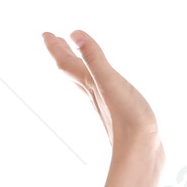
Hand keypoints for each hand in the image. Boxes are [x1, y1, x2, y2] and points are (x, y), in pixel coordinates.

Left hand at [42, 31, 161, 162]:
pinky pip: (101, 93)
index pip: (66, 63)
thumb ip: (94, 58)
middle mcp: (94, 95)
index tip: (45, 34)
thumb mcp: (110, 81)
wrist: (141, 153)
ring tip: (76, 59)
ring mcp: (105, 106)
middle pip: (73, 71)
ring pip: (85, 83)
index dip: (55, 48)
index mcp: (90, 85)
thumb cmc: (127, 118)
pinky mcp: (118, 114)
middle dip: (63, 54)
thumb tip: (74, 34)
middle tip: (55, 40)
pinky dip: (96, 83)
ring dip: (78, 68)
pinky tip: (103, 86)